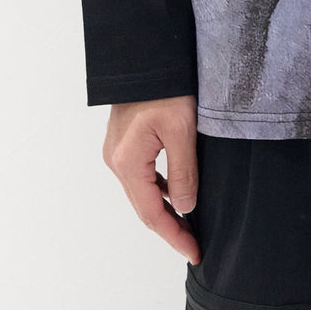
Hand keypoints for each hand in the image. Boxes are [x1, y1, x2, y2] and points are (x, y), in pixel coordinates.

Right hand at [103, 95, 200, 263]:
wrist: (148, 57)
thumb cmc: (166, 88)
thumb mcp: (182, 130)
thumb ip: (184, 173)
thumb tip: (185, 208)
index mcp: (127, 162)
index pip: (152, 213)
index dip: (174, 236)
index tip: (194, 252)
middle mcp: (116, 161)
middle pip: (144, 207)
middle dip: (170, 229)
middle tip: (195, 246)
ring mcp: (117, 152)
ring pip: (142, 193)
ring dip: (164, 212)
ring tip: (188, 227)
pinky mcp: (124, 143)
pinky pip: (141, 177)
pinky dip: (158, 192)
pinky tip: (176, 195)